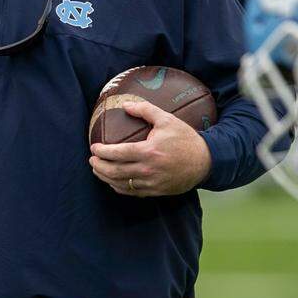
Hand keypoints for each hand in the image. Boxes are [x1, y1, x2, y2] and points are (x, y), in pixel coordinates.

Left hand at [89, 100, 210, 196]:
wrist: (205, 161)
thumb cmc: (185, 138)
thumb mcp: (167, 119)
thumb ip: (145, 110)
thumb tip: (125, 105)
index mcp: (149, 152)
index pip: (118, 153)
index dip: (102, 152)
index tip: (94, 147)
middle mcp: (148, 170)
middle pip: (115, 171)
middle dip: (99, 166)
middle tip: (92, 159)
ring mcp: (151, 183)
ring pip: (120, 184)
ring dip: (105, 177)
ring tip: (97, 169)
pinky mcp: (155, 192)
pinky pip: (131, 192)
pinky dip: (118, 187)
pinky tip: (113, 181)